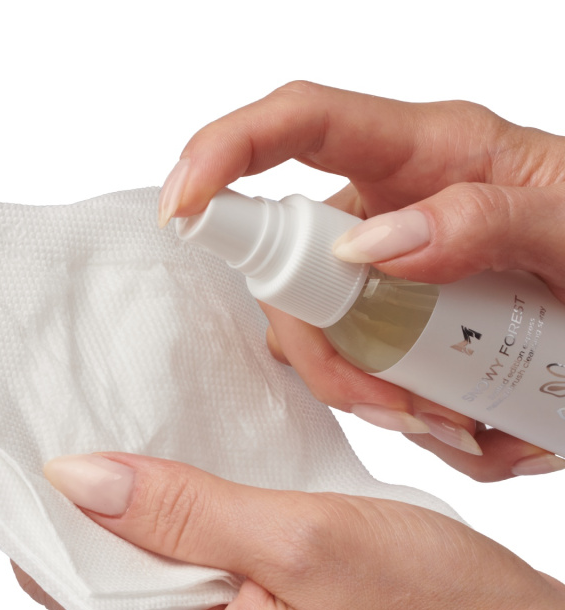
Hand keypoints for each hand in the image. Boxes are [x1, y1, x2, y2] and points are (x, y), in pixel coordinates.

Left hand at [14, 452, 564, 609]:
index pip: (73, 593)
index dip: (47, 520)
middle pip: (100, 593)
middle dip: (85, 517)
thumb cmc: (433, 604)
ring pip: (142, 588)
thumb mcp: (301, 538)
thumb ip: (181, 511)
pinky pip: (186, 590)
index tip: (34, 445)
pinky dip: (176, 538)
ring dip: (134, 522)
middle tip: (78, 427)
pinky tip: (183, 489)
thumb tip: (76, 479)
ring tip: (125, 446)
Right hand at [157, 81, 564, 480]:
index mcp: (428, 152)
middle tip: (396, 404)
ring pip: (314, 332)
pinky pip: (352, 367)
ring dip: (365, 389)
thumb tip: (369, 247)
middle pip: (290, 266)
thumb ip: (489, 218)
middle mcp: (391, 206)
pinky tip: (455, 422)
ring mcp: (385, 267)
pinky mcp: (393, 318)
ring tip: (453, 422)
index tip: (182, 207)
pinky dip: (393, 408)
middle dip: (324, 347)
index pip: (298, 125)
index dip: (225, 152)